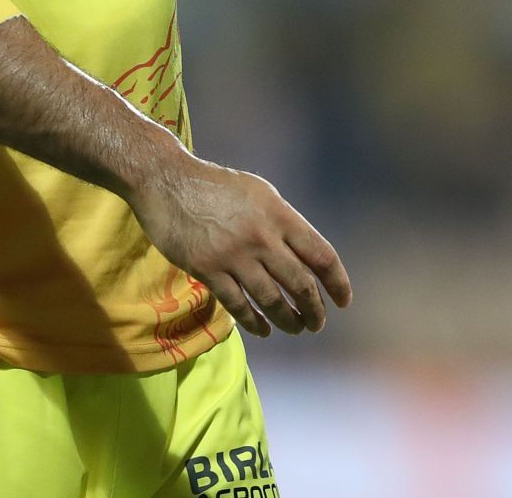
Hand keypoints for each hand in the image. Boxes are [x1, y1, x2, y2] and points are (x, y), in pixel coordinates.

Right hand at [129, 157, 351, 337]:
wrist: (167, 181)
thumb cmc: (216, 185)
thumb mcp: (260, 192)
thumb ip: (282, 222)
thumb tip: (304, 253)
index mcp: (279, 214)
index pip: (320, 254)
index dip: (337, 281)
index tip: (344, 300)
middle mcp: (262, 236)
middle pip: (300, 283)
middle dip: (314, 309)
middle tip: (318, 323)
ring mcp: (234, 255)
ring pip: (271, 300)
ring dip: (288, 319)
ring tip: (297, 328)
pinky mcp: (208, 269)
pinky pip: (238, 305)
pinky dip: (255, 322)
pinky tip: (264, 330)